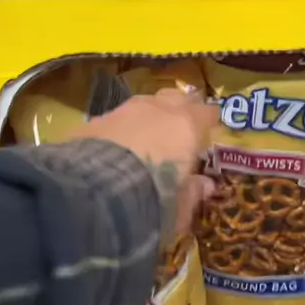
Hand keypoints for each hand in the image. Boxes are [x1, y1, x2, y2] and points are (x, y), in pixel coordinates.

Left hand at [71, 89, 217, 236]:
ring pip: (144, 104)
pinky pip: (115, 119)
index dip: (210, 120)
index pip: (207, 112)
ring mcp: (122, 111)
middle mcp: (157, 110)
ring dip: (149, 117)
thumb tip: (206, 185)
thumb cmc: (151, 200)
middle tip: (181, 128)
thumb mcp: (180, 207)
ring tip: (147, 136)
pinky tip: (115, 146)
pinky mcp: (94, 121)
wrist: (94, 193)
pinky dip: (120, 129)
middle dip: (180, 109)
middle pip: (176, 98)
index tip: (211, 129)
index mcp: (186, 126)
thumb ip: (194, 192)